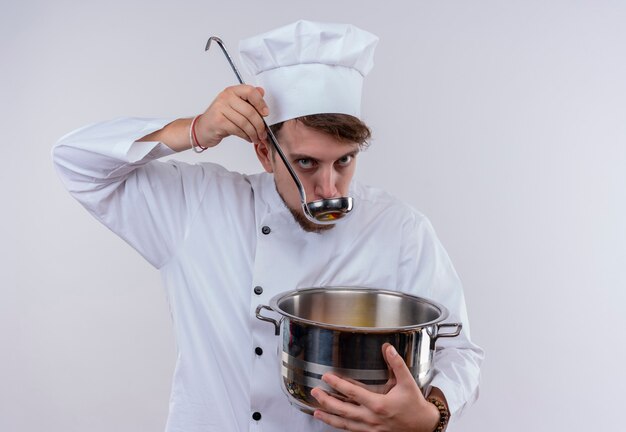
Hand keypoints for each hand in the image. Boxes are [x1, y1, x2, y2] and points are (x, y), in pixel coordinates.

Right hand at [195, 85, 268, 147]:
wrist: (203, 128)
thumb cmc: (220, 117)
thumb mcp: (235, 106)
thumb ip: (248, 99)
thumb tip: (261, 92)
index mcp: (232, 91)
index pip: (250, 91)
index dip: (261, 103)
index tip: (265, 113)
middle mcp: (225, 97)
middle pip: (250, 111)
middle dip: (260, 125)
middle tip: (263, 133)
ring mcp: (220, 109)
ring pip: (245, 122)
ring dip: (253, 133)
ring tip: (256, 137)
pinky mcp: (218, 121)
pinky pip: (238, 130)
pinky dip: (245, 136)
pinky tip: (247, 138)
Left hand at [311, 343, 439, 431]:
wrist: (424, 426)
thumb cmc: (414, 404)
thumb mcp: (408, 382)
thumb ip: (397, 364)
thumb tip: (388, 348)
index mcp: (379, 405)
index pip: (353, 393)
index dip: (337, 384)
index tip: (326, 377)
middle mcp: (372, 418)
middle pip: (343, 410)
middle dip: (327, 401)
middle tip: (315, 392)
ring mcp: (370, 428)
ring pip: (345, 424)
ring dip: (329, 417)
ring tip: (316, 411)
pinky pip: (352, 430)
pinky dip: (340, 426)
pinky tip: (332, 422)